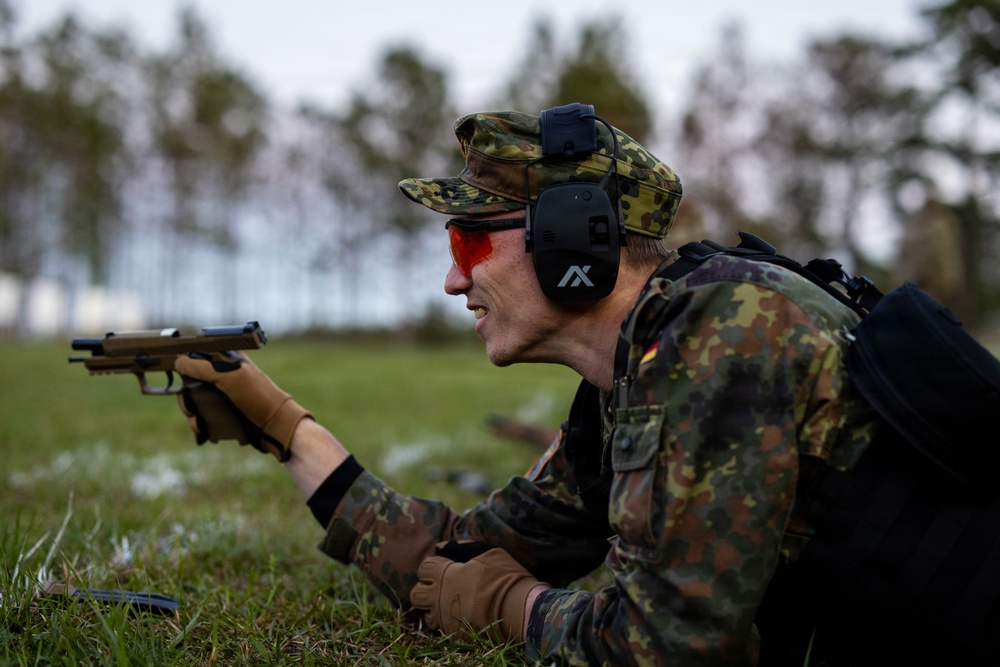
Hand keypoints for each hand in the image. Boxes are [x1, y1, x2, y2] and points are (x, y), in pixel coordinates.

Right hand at [176, 351, 311, 460]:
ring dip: (191, 414)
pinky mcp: (224, 412)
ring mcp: (223, 394)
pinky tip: (202, 432)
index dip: (185, 367)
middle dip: (186, 398)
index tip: (177, 378)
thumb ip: (203, 368)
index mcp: (227, 359)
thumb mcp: (230, 377)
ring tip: (198, 425)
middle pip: (191, 383)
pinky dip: (199, 425)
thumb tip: (178, 361)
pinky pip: (203, 416)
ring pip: (195, 402)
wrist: (275, 426)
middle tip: (190, 409)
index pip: (197, 357)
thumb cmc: (258, 397)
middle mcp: (223, 375)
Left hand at [410, 542, 542, 642]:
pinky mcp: (454, 633)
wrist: (517, 609)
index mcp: (444, 574)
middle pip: (416, 593)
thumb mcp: (487, 552)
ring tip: (448, 602)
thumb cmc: (504, 576)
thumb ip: (463, 548)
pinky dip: (446, 621)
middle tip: (440, 586)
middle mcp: (438, 597)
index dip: (431, 566)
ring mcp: (445, 617)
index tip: (443, 566)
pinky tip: (459, 615)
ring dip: (433, 607)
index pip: (423, 568)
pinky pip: (441, 628)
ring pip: (425, 614)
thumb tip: (445, 545)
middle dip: (424, 588)